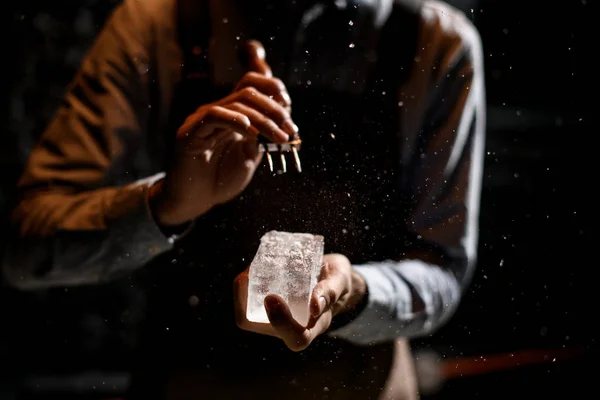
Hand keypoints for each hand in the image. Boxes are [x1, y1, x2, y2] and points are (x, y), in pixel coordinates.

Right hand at [150, 41, 296, 225]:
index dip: (272, 88)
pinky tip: (251, 134)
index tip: (290, 108)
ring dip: (264, 121)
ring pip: (236, 103)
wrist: (194, 201)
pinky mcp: (190, 132)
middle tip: (290, 130)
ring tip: (279, 138)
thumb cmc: (220, 180)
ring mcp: (201, 120)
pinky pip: (213, 116)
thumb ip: (262, 138)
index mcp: (231, 115)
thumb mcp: (250, 156)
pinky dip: (235, 121)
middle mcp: (217, 112)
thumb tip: (284, 122)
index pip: (251, 84)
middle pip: (248, 91)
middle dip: (275, 109)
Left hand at [234, 254, 367, 351]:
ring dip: (244, 294)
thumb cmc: (338, 280)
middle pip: (265, 328)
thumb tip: (316, 303)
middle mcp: (293, 324)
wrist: (331, 276)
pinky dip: (247, 284)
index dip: (282, 323)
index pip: (297, 338)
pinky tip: (251, 267)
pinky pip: (250, 301)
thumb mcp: (341, 281)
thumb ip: (332, 290)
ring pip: (251, 315)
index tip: (273, 297)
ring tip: (248, 272)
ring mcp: (278, 314)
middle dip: (249, 305)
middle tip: (248, 277)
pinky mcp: (269, 302)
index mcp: (314, 325)